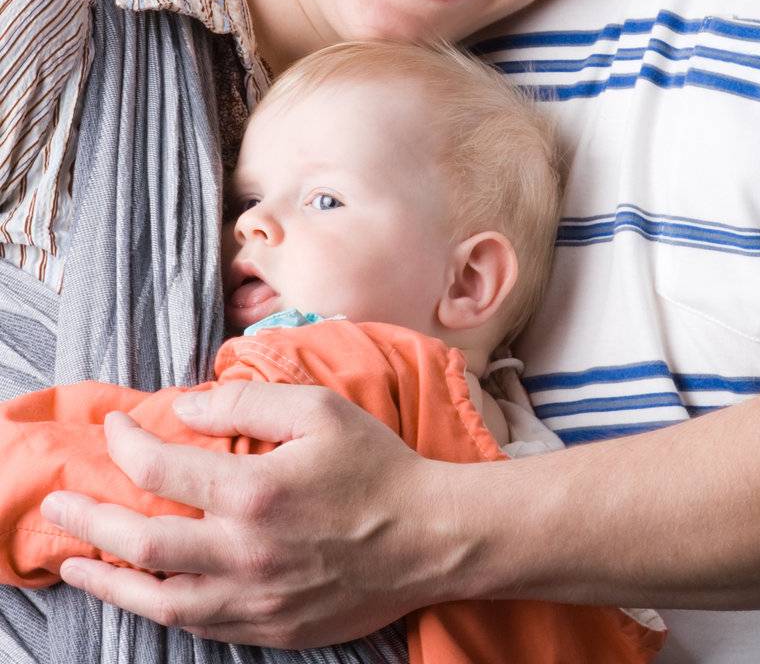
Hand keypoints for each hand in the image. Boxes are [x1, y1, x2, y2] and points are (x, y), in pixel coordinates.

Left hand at [41, 384, 469, 647]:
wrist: (429, 538)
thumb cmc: (376, 466)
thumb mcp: (319, 409)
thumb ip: (247, 402)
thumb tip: (185, 408)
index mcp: (255, 490)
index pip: (162, 467)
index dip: (126, 444)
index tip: (112, 429)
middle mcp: (245, 551)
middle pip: (142, 542)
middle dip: (89, 522)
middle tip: (58, 507)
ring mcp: (254, 599)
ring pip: (158, 599)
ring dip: (109, 579)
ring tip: (76, 563)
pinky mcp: (269, 630)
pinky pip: (197, 624)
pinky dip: (159, 607)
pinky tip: (143, 590)